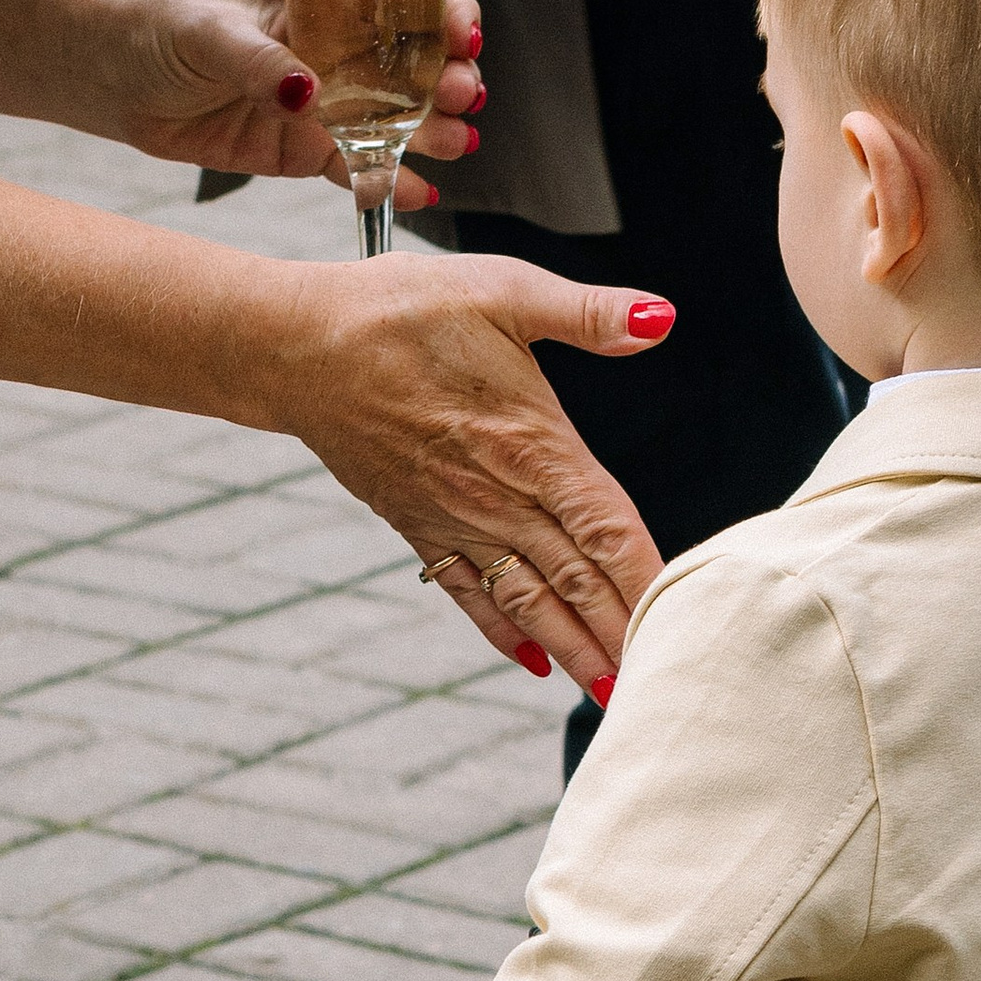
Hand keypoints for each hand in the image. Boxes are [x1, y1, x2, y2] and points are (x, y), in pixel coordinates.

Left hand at [82, 0, 485, 205]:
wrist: (115, 80)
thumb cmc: (162, 30)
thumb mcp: (208, 32)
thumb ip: (259, 62)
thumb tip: (308, 92)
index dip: (446, 9)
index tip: (465, 34)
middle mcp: (339, 48)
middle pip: (415, 61)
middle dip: (448, 77)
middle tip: (461, 95)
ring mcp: (328, 102)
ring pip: (398, 118)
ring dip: (432, 131)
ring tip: (453, 144)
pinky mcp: (307, 150)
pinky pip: (361, 168)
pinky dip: (392, 182)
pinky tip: (418, 193)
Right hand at [279, 251, 673, 691]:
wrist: (297, 347)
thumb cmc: (399, 310)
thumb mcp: (501, 290)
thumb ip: (586, 313)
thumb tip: (661, 318)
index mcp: (529, 442)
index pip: (606, 526)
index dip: (646, 579)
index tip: (683, 621)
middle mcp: (495, 494)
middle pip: (575, 579)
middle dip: (619, 634)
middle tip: (660, 683)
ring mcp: (454, 516)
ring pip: (528, 597)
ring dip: (572, 646)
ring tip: (609, 690)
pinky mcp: (418, 523)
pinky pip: (468, 591)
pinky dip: (503, 630)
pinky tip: (532, 659)